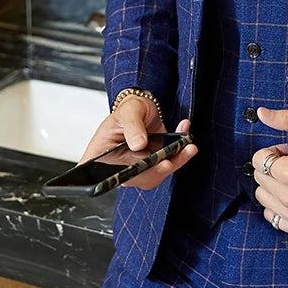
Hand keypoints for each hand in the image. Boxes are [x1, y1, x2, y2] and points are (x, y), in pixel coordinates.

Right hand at [80, 95, 196, 189]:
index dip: (128, 174)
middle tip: (171, 160)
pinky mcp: (151, 167)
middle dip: (157, 169)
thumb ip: (133, 127)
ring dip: (175, 162)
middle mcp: (116, 167)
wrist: (143, 109)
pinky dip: (180, 154)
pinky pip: (168, 166)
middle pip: (135, 178)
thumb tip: (138, 145)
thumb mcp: (129, 111)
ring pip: (155, 175)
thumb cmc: (129, 110)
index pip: (106, 174)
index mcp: (99, 156)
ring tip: (188, 147)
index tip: (148, 167)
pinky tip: (186, 139)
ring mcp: (134, 168)